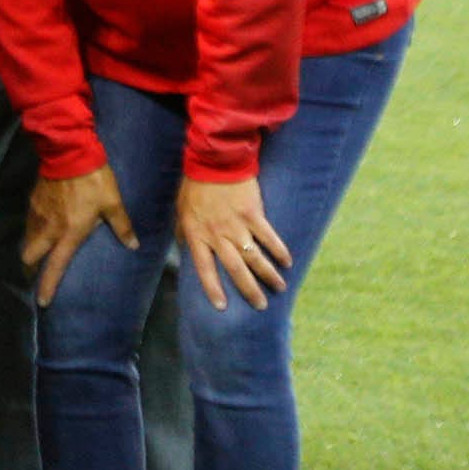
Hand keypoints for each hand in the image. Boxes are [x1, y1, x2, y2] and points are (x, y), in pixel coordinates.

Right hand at [23, 168, 137, 305]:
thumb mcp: (113, 203)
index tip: (42, 301)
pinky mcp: (33, 202)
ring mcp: (38, 215)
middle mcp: (49, 228)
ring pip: (27, 239)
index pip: (55, 266)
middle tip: (34, 273)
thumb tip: (133, 245)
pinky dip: (33, 231)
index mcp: (69, 233)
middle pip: (29, 256)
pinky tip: (42, 227)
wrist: (70, 154)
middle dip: (30, 268)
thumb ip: (122, 226)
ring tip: (38, 252)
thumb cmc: (94, 182)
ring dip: (31, 249)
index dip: (47, 285)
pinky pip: (30, 223)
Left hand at [176, 175, 292, 310]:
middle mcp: (217, 234)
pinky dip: (279, 251)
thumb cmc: (194, 187)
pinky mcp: (253, 214)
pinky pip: (268, 237)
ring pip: (254, 257)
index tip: (222, 307)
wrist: (213, 162)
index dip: (212, 288)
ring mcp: (236, 225)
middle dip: (248, 289)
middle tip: (260, 305)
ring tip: (279, 288)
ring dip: (268, 275)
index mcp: (197, 234)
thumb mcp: (181, 212)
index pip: (204, 268)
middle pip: (234, 269)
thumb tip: (187, 251)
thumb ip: (186, 234)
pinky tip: (287, 262)